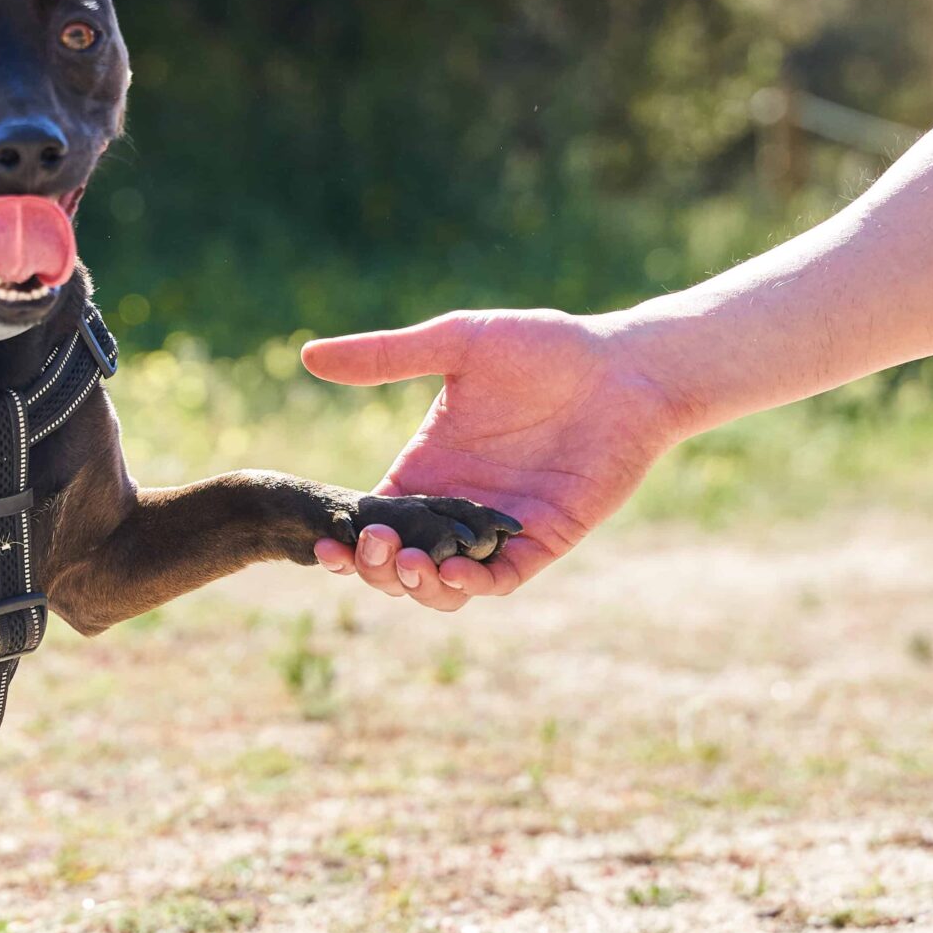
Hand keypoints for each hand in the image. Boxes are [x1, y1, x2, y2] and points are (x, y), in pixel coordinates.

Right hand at [299, 310, 685, 611]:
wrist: (625, 367)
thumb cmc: (544, 347)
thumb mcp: (456, 344)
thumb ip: (385, 356)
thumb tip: (308, 356)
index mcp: (426, 469)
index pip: (373, 520)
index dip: (346, 539)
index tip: (326, 540)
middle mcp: (455, 507)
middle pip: (399, 564)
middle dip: (377, 569)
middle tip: (374, 547)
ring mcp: (498, 528)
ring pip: (444, 585)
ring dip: (419, 587)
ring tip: (410, 565)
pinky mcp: (543, 539)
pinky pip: (502, 578)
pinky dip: (474, 583)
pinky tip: (454, 570)